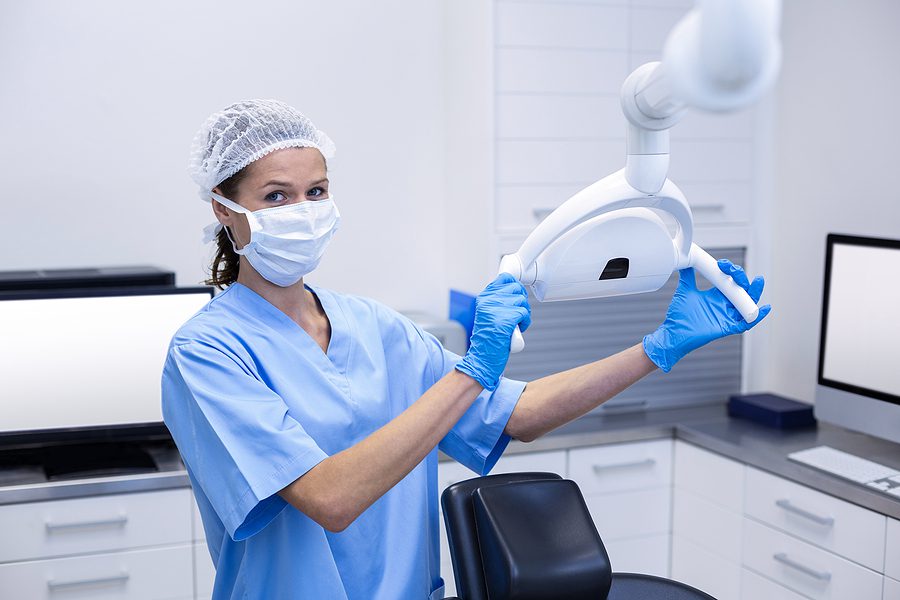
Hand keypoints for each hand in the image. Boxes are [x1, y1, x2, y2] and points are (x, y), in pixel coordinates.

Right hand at [455, 273, 531, 390]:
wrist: (482, 359)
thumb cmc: (487, 340)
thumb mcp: (489, 315)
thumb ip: (498, 302)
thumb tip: (516, 291)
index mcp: (484, 298)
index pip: (504, 278)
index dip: (515, 286)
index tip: (516, 295)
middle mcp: (489, 300)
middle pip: (516, 288)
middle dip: (521, 301)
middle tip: (517, 314)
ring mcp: (497, 309)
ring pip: (522, 301)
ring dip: (524, 314)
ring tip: (515, 324)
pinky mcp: (506, 319)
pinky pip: (524, 313)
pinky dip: (525, 322)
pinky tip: (517, 329)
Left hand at [643, 259, 770, 372]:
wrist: (673, 332)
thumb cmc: (679, 315)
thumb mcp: (685, 291)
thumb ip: (688, 277)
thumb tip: (686, 261)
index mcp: (716, 296)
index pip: (731, 281)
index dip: (730, 271)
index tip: (722, 263)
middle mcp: (724, 305)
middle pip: (742, 290)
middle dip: (742, 278)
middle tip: (735, 270)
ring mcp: (727, 316)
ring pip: (747, 303)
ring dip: (755, 293)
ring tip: (759, 281)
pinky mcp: (727, 327)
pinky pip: (746, 323)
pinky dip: (757, 316)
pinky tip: (765, 308)